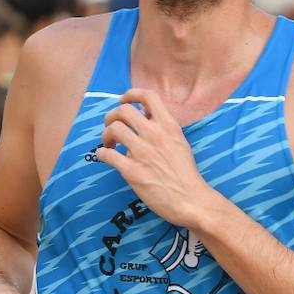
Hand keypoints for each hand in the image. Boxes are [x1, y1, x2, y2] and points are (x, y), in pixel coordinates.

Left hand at [96, 89, 217, 227]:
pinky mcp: (132, 171)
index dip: (131, 94)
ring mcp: (142, 152)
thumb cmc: (186, 173)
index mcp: (169, 126)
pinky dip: (102, 153)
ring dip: (106, 134)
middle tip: (111, 126)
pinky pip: (108, 155)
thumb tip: (144, 118)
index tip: (124, 100)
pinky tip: (104, 156)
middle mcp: (155, 135)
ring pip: (113, 129)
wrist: (191, 199)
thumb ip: (163, 129)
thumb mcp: (179, 143)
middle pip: (123, 111)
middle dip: (111, 116)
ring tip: (109, 143)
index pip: (148, 96)